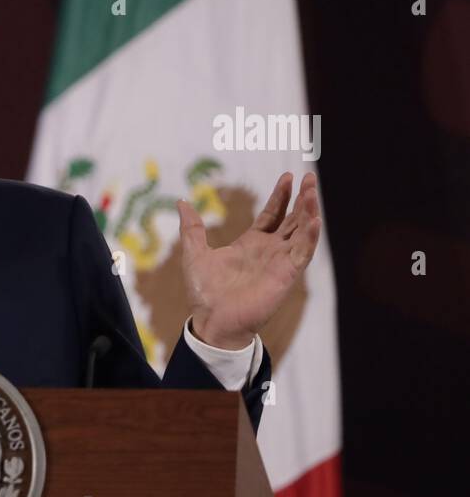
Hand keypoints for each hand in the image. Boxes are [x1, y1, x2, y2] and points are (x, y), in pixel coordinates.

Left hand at [179, 172, 321, 349]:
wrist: (212, 319)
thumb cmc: (205, 292)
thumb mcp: (195, 253)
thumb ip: (192, 228)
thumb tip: (181, 202)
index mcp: (251, 243)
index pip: (273, 214)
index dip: (281, 196)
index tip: (287, 177)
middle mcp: (270, 250)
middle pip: (292, 219)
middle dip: (302, 198)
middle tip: (309, 177)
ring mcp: (280, 262)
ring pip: (302, 231)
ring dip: (310, 211)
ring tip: (313, 191)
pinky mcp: (286, 274)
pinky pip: (303, 252)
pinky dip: (310, 236)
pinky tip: (314, 220)